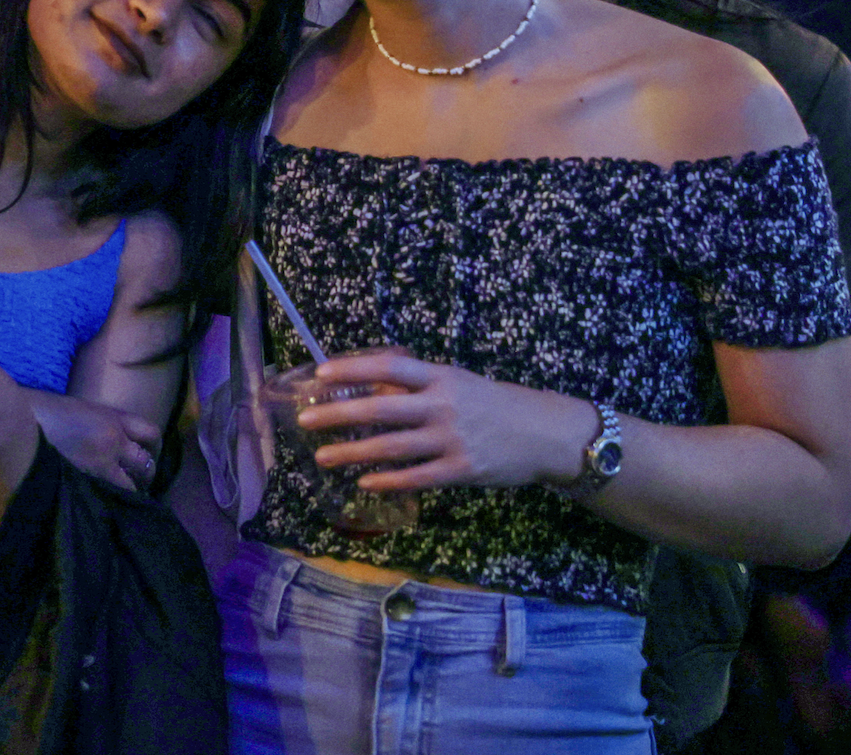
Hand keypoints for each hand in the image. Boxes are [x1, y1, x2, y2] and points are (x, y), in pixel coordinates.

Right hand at [27, 391, 161, 491]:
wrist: (15, 419)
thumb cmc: (37, 409)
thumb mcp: (75, 409)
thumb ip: (95, 423)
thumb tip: (101, 443)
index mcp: (111, 416)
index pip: (151, 433)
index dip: (153, 450)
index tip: (146, 459)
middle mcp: (113, 437)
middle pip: (146, 463)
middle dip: (145, 477)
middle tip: (137, 488)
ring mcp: (101, 460)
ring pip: (132, 485)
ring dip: (130, 494)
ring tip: (122, 504)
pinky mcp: (86, 478)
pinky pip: (111, 495)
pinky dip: (111, 502)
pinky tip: (105, 508)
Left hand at [299, 350, 597, 492]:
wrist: (545, 433)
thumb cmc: (495, 404)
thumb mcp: (459, 382)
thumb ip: (420, 387)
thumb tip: (372, 389)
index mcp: (441, 378)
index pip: (389, 368)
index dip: (353, 369)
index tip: (320, 372)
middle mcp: (443, 406)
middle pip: (380, 409)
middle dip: (338, 415)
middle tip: (304, 420)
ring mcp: (451, 439)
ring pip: (391, 447)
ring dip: (352, 453)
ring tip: (322, 456)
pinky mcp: (461, 470)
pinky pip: (416, 477)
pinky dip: (387, 480)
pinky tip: (364, 482)